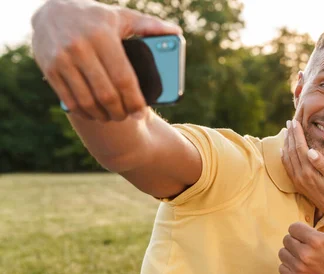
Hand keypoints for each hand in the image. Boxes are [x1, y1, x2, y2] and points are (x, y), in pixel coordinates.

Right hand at [31, 0, 181, 120]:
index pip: (124, 78)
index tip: (141, 112)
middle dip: (120, 112)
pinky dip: (84, 113)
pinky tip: (93, 113)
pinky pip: (69, 100)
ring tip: (112, 116)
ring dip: (102, 115)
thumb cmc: (96, 17)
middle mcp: (80, 47)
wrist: (51, 9)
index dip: (134, 101)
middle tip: (127, 116)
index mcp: (103, 36)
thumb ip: (150, 25)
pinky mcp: (49, 68)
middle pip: (106, 94)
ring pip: (87, 101)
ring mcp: (62, 59)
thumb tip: (176, 32)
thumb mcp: (122, 16)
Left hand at [278, 192, 323, 273]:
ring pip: (282, 253)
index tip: (309, 238)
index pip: (293, 228)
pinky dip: (288, 268)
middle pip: (286, 240)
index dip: (300, 232)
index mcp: (316, 240)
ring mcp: (300, 269)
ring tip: (303, 258)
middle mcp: (306, 254)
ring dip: (290, 254)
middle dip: (295, 242)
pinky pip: (281, 268)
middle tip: (307, 248)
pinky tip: (300, 268)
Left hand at [281, 117, 323, 223]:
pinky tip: (284, 150)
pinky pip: (287, 167)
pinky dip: (284, 156)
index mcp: (309, 172)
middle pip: (291, 151)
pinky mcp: (298, 185)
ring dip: (286, 143)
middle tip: (289, 122)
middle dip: (290, 135)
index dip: (296, 134)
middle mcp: (300, 176)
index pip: (300, 148)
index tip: (294, 121)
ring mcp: (298, 181)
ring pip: (287, 158)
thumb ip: (323, 165)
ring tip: (287, 131)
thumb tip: (311, 151)